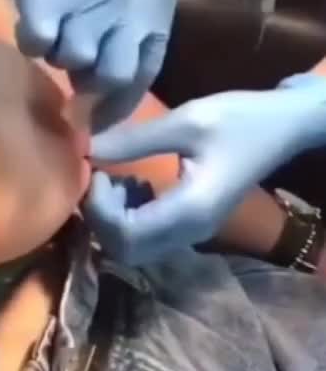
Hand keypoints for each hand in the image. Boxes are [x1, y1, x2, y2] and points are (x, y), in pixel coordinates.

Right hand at [0, 0, 179, 128]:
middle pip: (110, 76)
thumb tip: (100, 56)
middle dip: (89, 87)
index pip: (146, 69)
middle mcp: (129, 7)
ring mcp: (87, 4)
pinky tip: (30, 11)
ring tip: (50, 24)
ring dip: (57, 54)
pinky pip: (37, 44)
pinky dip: (31, 37)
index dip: (122, 99)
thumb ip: (126, 8)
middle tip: (69, 81)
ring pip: (70, 62)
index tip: (101, 117)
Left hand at [84, 73, 325, 263]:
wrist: (283, 128)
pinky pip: (148, 236)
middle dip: (101, 219)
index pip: (126, 234)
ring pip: (134, 248)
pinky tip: (134, 183)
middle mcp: (190, 231)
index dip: (99, 210)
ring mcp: (193, 232)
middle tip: (101, 178)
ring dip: (114, 219)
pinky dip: (129, 217)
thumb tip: (87, 150)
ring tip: (118, 178)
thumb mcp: (187, 120)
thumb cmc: (240, 119)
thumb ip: (135, 139)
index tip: (98, 172)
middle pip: (125, 250)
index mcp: (191, 209)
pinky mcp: (192, 225)